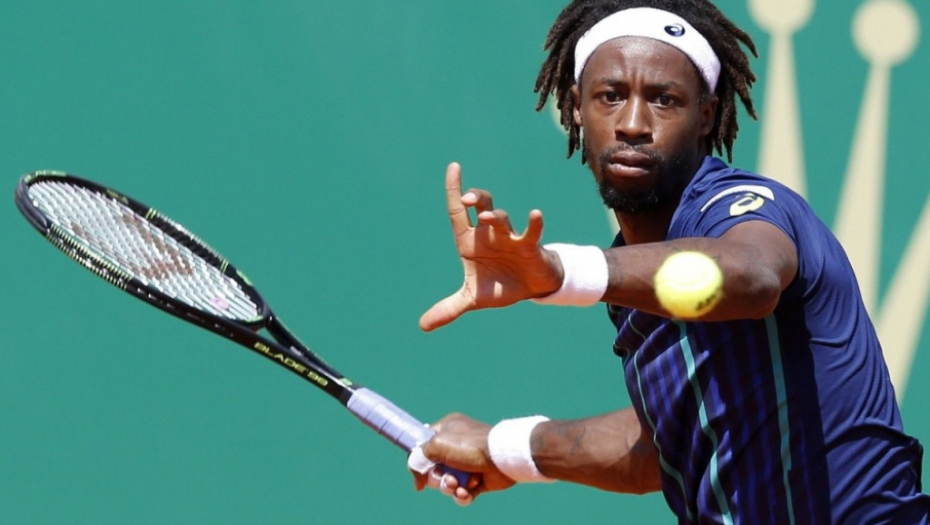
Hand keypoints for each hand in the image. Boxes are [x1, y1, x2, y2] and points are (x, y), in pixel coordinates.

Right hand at [411, 413, 516, 504]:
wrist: (502, 458)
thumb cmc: (469, 446)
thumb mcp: (437, 444)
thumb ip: (420, 455)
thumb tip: (417, 472)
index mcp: (446, 430)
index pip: (424, 445)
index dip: (418, 462)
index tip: (418, 476)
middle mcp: (456, 446)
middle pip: (434, 469)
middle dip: (438, 478)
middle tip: (447, 478)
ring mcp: (467, 463)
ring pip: (447, 483)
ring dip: (450, 488)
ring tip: (458, 486)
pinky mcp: (478, 479)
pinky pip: (462, 493)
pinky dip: (462, 496)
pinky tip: (467, 493)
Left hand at [419, 162, 563, 330]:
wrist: (530, 290)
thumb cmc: (501, 284)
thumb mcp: (473, 298)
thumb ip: (449, 308)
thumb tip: (423, 326)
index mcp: (471, 241)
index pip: (459, 212)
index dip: (454, 190)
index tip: (453, 167)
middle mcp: (489, 234)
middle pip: (481, 207)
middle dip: (476, 198)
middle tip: (468, 197)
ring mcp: (510, 238)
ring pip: (501, 220)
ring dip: (496, 216)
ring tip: (489, 217)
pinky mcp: (530, 247)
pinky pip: (532, 232)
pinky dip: (534, 223)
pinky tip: (534, 214)